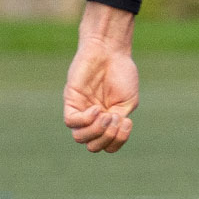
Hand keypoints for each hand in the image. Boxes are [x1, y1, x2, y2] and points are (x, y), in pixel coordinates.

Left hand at [62, 6, 139, 152]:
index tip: (128, 122)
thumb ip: (119, 121)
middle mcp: (93, 120)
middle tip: (117, 119)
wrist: (110, 52)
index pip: (108, 146)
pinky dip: (86, 120)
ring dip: (97, 131)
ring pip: (80, 138)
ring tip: (107, 115)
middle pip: (93, 146)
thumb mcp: (127, 102)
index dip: (118, 141)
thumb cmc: (122, 74)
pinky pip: (71, 122)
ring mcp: (81, 111)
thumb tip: (108, 134)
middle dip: (108, 138)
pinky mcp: (70, 101)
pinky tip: (97, 108)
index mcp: (108, 121)